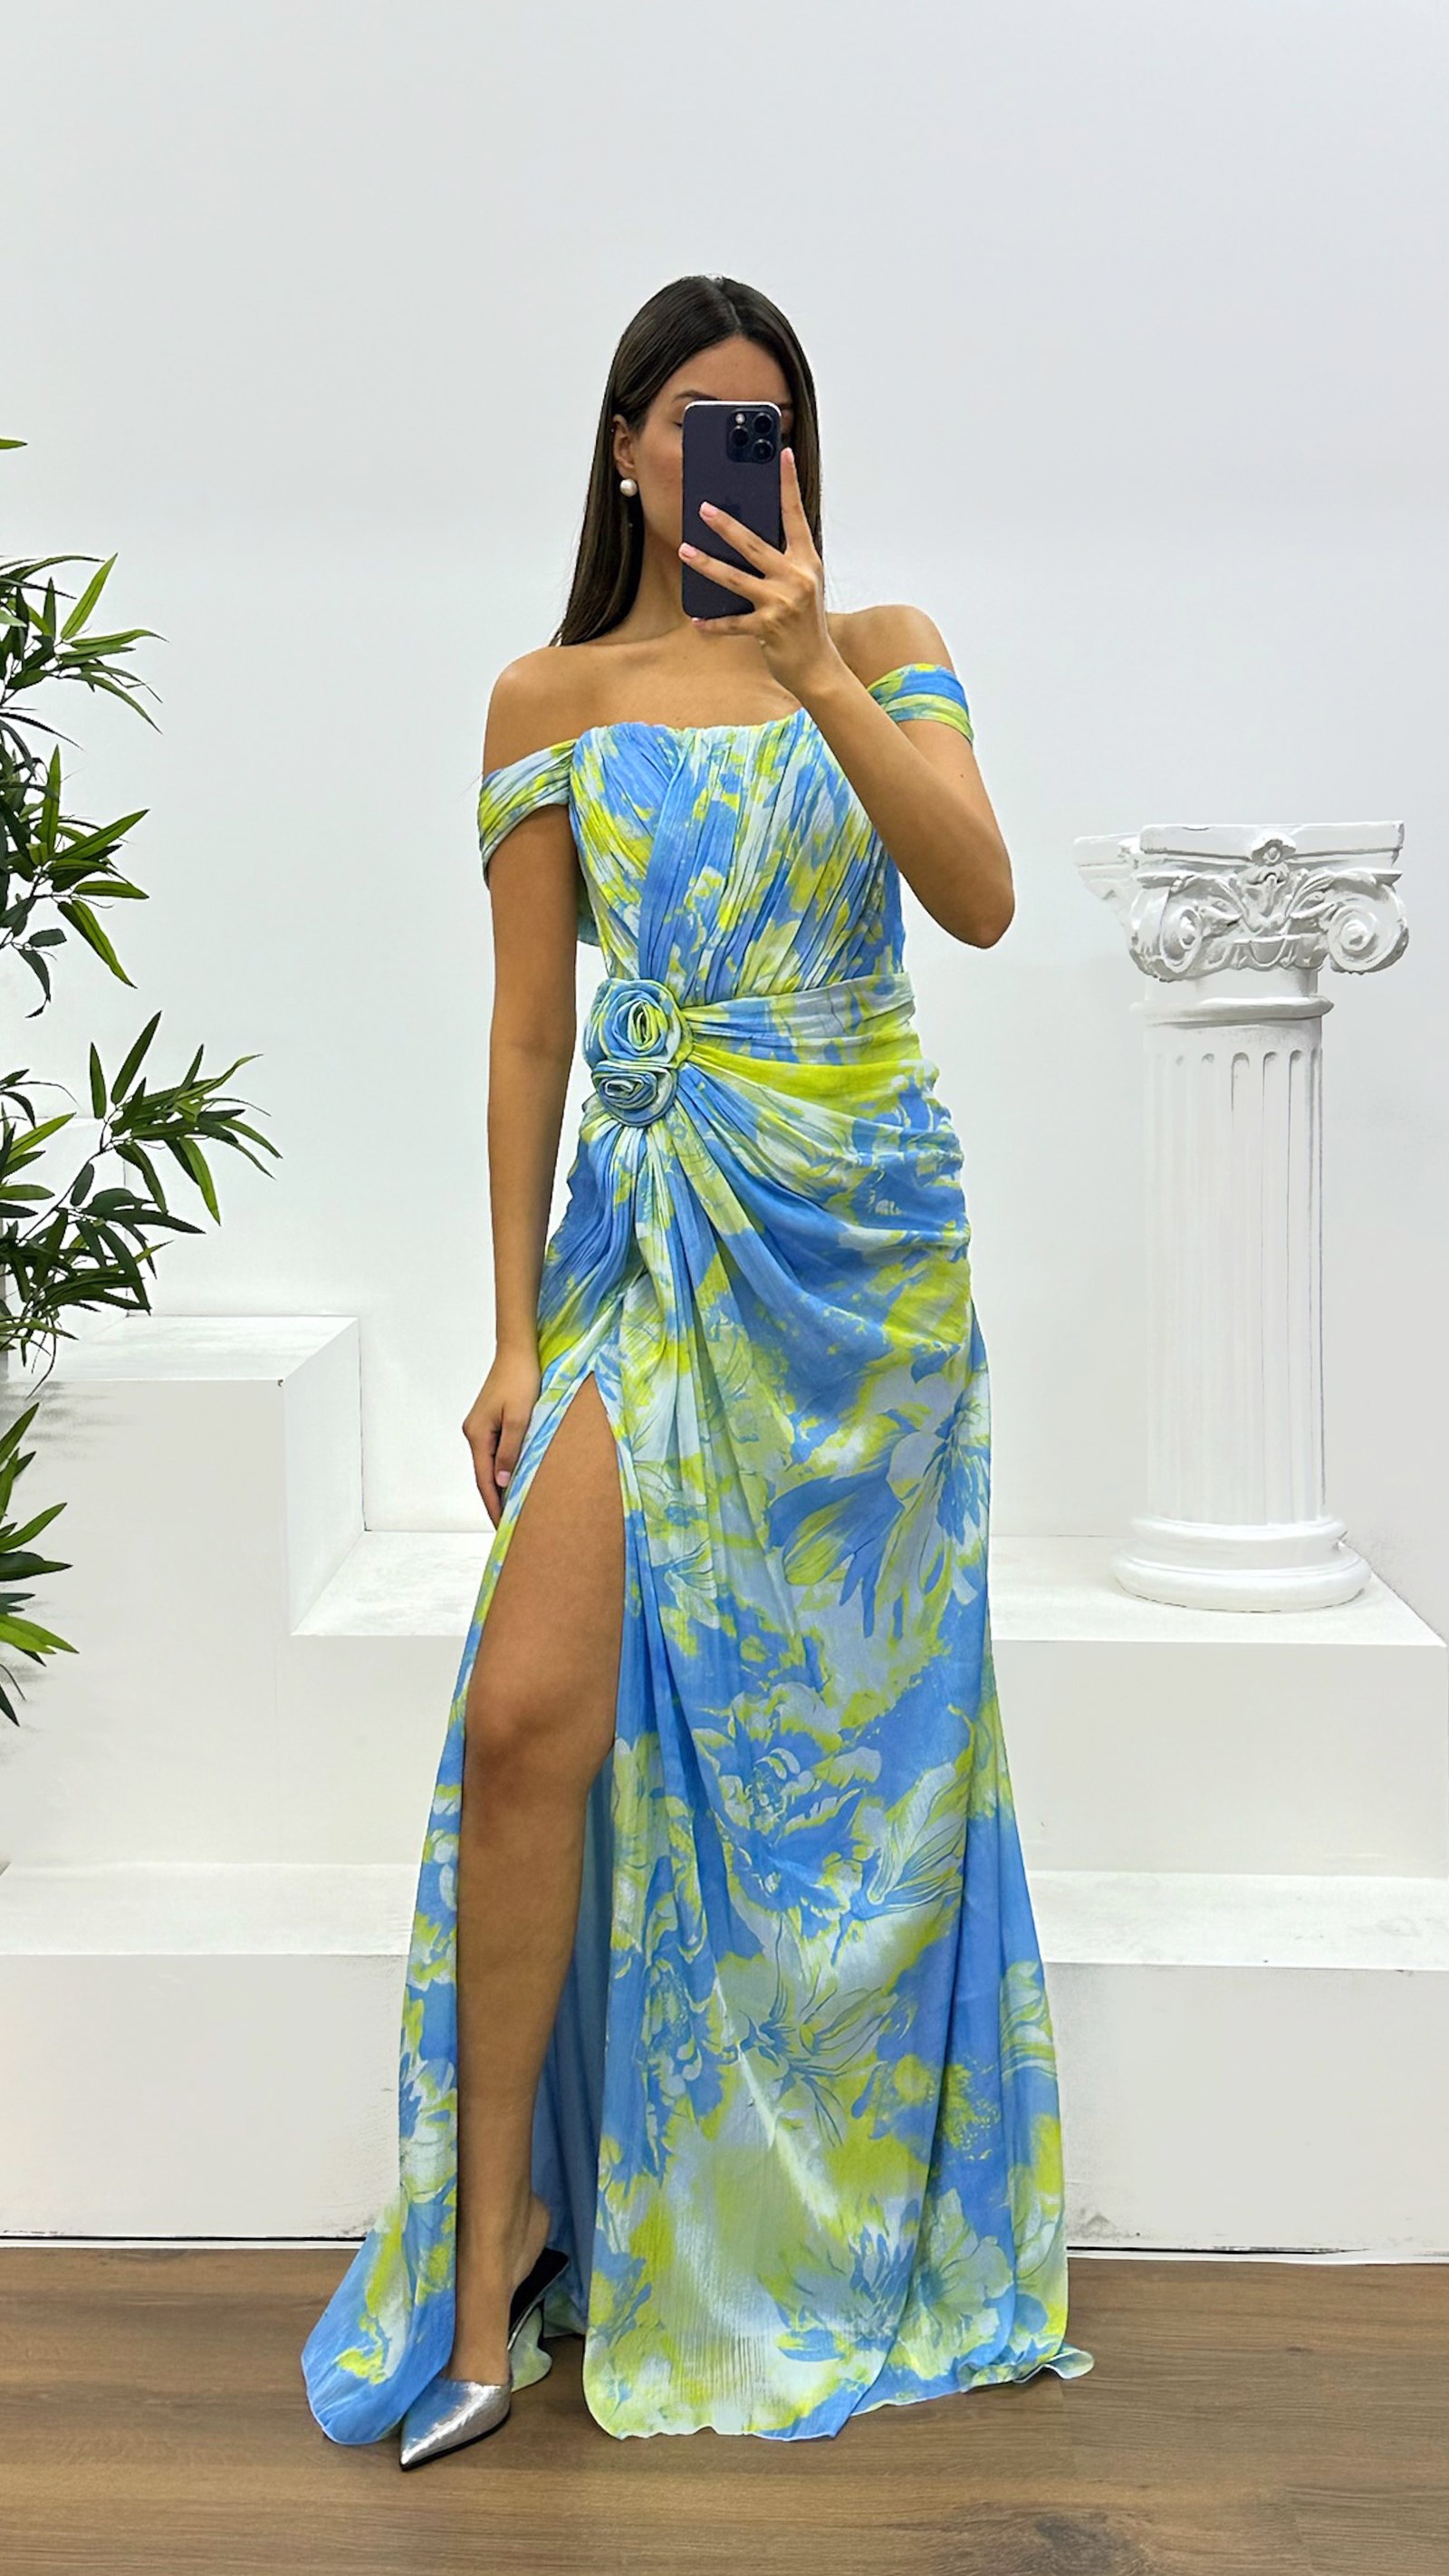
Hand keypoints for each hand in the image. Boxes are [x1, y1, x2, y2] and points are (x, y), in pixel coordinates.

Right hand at [462, 1346, 541, 1527]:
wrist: (518, 1351)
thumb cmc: (521, 1381)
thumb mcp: (520, 1418)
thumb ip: (510, 1451)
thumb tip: (502, 1483)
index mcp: (477, 1435)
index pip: (483, 1480)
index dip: (493, 1505)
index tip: (502, 1527)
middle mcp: (474, 1433)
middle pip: (483, 1475)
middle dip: (495, 1500)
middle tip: (511, 1525)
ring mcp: (481, 1426)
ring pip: (490, 1464)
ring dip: (500, 1485)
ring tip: (515, 1507)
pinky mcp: (490, 1420)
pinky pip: (495, 1451)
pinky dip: (504, 1468)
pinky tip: (514, 1477)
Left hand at [679, 446, 840, 700]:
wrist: (817, 665)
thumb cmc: (805, 622)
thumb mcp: (801, 584)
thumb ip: (781, 560)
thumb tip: (745, 536)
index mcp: (807, 560)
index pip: (795, 515)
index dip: (788, 484)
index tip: (781, 454)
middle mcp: (796, 577)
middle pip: (754, 544)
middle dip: (726, 525)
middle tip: (703, 508)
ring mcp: (781, 602)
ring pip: (735, 578)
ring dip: (706, 564)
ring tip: (685, 550)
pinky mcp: (768, 627)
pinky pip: (732, 622)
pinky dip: (713, 622)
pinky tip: (696, 619)